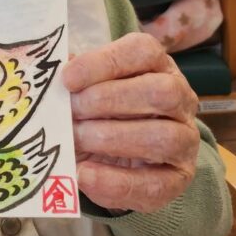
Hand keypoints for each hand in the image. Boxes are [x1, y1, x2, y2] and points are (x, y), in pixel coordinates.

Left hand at [63, 32, 199, 213]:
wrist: (113, 158)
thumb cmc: (99, 111)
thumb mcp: (87, 89)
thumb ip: (74, 80)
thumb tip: (51, 73)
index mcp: (156, 66)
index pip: (143, 51)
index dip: (104, 63)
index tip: (68, 79)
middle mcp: (180, 99)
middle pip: (161, 92)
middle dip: (109, 101)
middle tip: (72, 112)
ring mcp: (185, 140)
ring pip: (165, 137)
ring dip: (113, 139)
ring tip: (77, 140)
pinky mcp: (177, 180)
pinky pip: (154, 184)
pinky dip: (114, 182)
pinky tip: (84, 174)